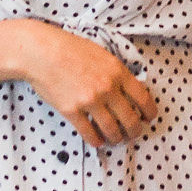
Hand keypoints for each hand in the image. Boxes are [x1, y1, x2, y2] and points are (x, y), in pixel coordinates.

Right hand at [16, 22, 159, 145]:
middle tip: (133, 134)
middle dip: (134, 130)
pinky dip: (96, 141)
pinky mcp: (72, 111)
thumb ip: (117, 72)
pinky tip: (97, 141)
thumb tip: (130, 90)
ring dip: (116, 138)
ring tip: (116, 139)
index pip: (143, 98)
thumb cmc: (70, 49)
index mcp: (118, 72)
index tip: (149, 119)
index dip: (149, 112)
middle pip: (130, 119)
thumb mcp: (102, 54)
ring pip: (112, 130)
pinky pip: (89, 133)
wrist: (41, 52)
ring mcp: (90, 101)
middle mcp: (107, 88)